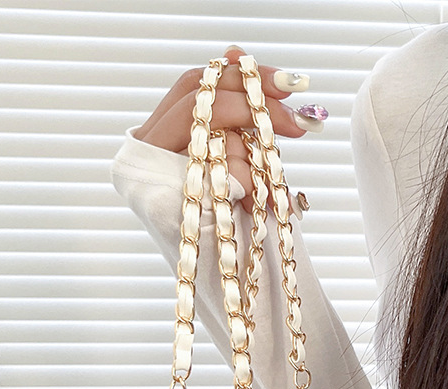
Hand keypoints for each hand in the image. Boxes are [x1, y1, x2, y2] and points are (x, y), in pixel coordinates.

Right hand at [134, 45, 323, 210]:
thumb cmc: (227, 219)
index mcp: (157, 131)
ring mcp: (147, 175)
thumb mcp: (234, 159)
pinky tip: (264, 203)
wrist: (221, 278)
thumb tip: (235, 49)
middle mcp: (144, 148)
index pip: (198, 82)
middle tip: (303, 124)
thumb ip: (233, 111)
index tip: (293, 83)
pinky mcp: (162, 205)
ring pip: (214, 137)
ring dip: (255, 161)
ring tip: (274, 189)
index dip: (245, 75)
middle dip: (260, 109)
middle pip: (205, 101)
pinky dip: (247, 186)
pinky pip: (219, 176)